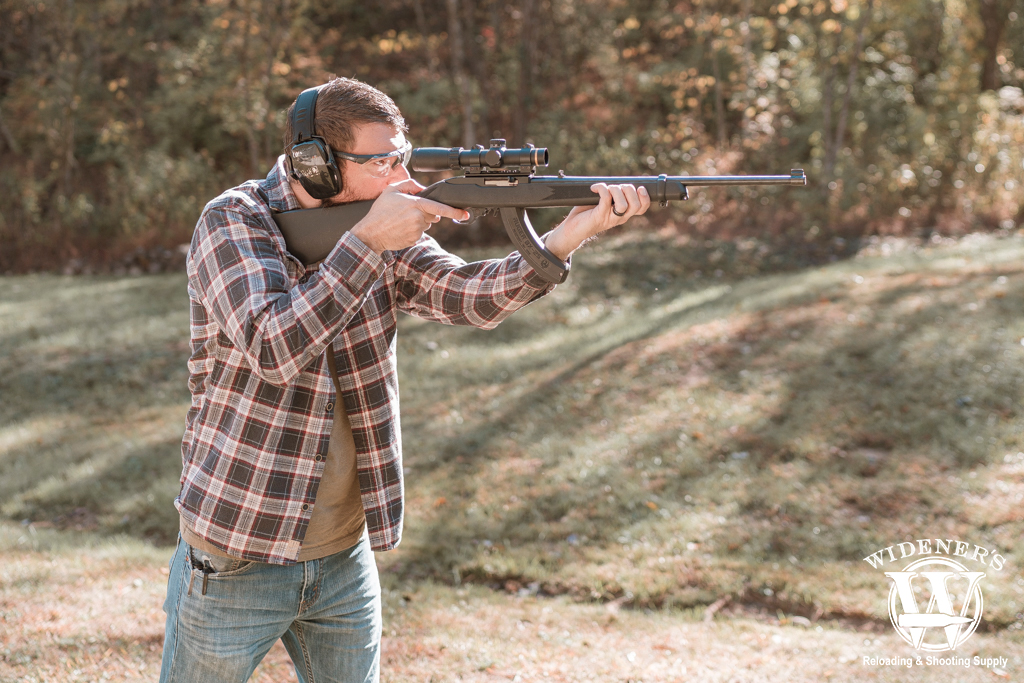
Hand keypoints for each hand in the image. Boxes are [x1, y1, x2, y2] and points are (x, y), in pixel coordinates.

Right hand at [349, 178, 469, 253]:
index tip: (465, 214)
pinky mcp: (415, 239)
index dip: (455, 211)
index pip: (440, 207)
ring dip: (418, 221)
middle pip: (432, 215)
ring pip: (426, 224)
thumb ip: (409, 184)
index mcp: (416, 204)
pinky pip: (420, 233)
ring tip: (401, 220)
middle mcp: (419, 217)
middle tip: (408, 212)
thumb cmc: (380, 212)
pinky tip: (401, 228)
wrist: (371, 233)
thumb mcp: (391, 190)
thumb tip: (423, 188)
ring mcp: (417, 230)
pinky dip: (413, 230)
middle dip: (426, 212)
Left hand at [543, 183, 650, 260]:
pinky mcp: (598, 216)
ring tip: (605, 188)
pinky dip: (601, 188)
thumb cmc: (586, 213)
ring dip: (615, 190)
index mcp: (623, 213)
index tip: (639, 188)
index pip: (642, 208)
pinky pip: (606, 198)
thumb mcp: (603, 202)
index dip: (645, 197)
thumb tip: (618, 181)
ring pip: (623, 204)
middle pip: (635, 204)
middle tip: (615, 187)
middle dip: (629, 189)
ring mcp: (609, 218)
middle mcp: (619, 217)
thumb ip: (612, 194)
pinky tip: (594, 188)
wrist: (572, 228)